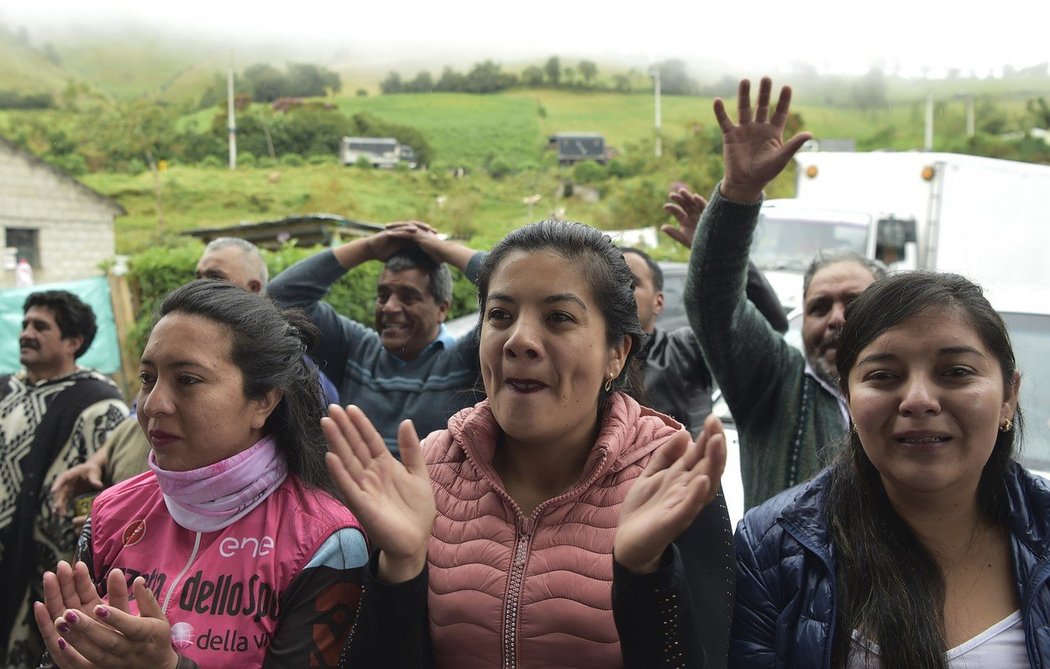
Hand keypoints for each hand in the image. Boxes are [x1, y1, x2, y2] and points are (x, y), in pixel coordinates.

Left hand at [35, 563, 178, 667]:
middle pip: (109, 641)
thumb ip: (147, 599)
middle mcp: (131, 650)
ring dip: (76, 639)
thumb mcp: (157, 617)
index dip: (115, 618)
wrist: (156, 667)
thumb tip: (139, 579)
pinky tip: (59, 642)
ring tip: (60, 622)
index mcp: (146, 634)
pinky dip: (72, 656)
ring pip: (94, 654)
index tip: (98, 607)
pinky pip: (86, 667)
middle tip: (69, 613)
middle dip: (88, 628)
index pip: (131, 627)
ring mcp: (117, 662)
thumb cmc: (156, 637)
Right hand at [50, 461, 103, 516]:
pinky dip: (63, 507)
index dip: (57, 484)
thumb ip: (94, 479)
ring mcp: (66, 488)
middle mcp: (65, 482)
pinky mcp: (69, 494)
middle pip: (60, 490)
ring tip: (59, 514)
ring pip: (60, 498)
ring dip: (59, 505)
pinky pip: (64, 501)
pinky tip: (62, 515)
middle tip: (57, 507)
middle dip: (58, 499)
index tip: (53, 491)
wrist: (91, 471)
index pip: (62, 478)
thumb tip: (99, 485)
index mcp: (71, 474)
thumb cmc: (92, 470)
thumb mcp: (94, 473)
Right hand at [323, 405, 435, 583]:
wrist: (416, 540)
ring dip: (337, 443)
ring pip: (348, 461)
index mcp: (384, 465)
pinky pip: (348, 487)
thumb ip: (411, 449)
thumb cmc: (417, 508)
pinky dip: (339, 473)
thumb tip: (405, 421)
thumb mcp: (418, 473)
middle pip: (354, 447)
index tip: (350, 408)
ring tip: (326, 424)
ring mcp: (365, 488)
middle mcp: (371, 474)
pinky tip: (331, 457)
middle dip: (343, 428)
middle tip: (331, 409)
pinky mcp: (362, 505)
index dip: (360, 424)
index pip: (370, 440)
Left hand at [614, 414, 726, 573]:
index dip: (707, 437)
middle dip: (714, 446)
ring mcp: (682, 506)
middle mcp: (688, 490)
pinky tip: (701, 481)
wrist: (628, 543)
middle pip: (707, 465)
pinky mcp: (673, 522)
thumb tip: (685, 433)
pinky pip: (688, 508)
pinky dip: (695, 496)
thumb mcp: (652, 475)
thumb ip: (666, 455)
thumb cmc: (644, 508)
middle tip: (717, 424)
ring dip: (712, 464)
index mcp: (683, 478)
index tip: (712, 418)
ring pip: (703, 484)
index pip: (700, 455)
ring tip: (717, 443)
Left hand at [661, 186, 707, 248]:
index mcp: (684, 220)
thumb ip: (674, 233)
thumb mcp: (684, 239)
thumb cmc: (697, 244)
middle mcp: (692, 215)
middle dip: (679, 199)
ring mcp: (700, 213)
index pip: (677, 211)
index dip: (672, 208)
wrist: (711, 248)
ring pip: (693, 203)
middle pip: (684, 205)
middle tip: (671, 195)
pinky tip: (695, 197)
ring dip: (688, 197)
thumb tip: (662, 227)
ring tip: (681, 191)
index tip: (665, 207)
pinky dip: (700, 201)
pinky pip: (705, 206)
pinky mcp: (708, 214)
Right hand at [713, 77, 811, 202]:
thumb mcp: (782, 157)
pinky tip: (717, 101)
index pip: (780, 112)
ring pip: (744, 109)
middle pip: (762, 106)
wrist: (746, 183)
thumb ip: (794, 144)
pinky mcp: (730, 136)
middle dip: (764, 93)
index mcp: (773, 132)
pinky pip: (724, 121)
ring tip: (745, 80)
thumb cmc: (765, 172)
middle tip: (766, 78)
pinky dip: (720, 112)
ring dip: (744, 95)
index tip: (787, 87)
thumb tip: (810, 134)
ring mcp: (744, 130)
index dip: (783, 100)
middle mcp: (759, 128)